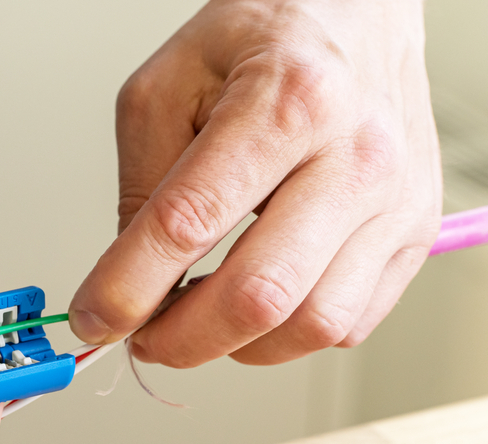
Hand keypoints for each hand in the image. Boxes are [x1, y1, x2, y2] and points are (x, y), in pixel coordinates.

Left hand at [70, 0, 441, 365]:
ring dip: (236, 346)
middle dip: (181, 339)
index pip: (189, 222)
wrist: (354, 12)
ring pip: (312, 326)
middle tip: (144, 338)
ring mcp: (394, 199)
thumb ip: (143, 189)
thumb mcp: (166, 88)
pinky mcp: (414, 232)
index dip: (127, 287)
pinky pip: (348, 324)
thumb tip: (131, 287)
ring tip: (198, 322)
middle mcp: (355, 153)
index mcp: (285, 100)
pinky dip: (287, 336)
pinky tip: (255, 306)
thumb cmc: (261, 39)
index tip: (94, 318)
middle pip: (260, 295)